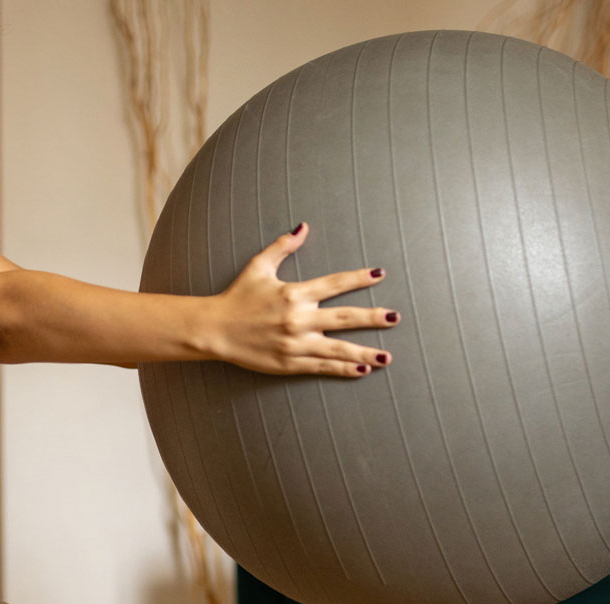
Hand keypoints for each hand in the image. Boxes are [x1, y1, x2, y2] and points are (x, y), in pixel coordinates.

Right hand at [204, 222, 399, 376]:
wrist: (214, 330)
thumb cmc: (237, 297)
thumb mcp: (259, 267)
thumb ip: (283, 247)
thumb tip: (303, 226)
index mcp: (294, 294)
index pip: (334, 284)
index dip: (359, 279)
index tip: (379, 275)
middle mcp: (298, 319)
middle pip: (344, 318)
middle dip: (372, 317)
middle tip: (395, 317)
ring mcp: (295, 344)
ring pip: (338, 349)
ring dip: (365, 353)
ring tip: (387, 357)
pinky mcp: (289, 363)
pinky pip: (322, 367)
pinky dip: (342, 369)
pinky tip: (361, 370)